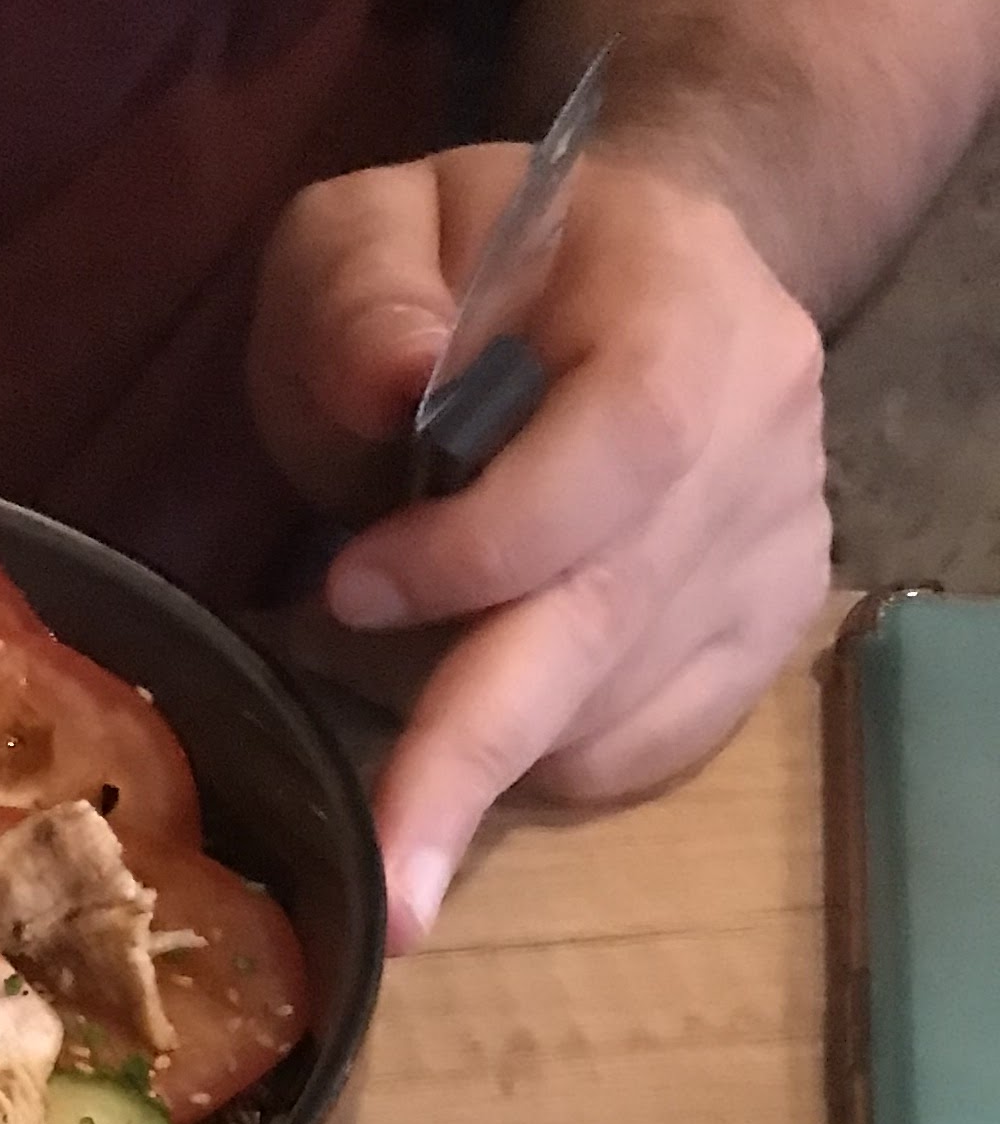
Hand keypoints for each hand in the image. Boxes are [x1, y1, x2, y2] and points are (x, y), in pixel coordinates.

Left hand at [250, 145, 829, 944]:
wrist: (642, 271)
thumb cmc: (480, 265)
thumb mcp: (384, 229)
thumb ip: (360, 296)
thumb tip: (386, 387)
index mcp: (683, 302)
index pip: (611, 453)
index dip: (474, 550)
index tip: (346, 591)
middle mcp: (761, 427)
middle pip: (614, 622)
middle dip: (477, 758)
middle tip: (394, 894)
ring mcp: (777, 541)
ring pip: (609, 711)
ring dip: (478, 740)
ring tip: (394, 676)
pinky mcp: (764, 633)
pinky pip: (638, 750)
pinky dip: (539, 756)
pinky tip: (490, 687)